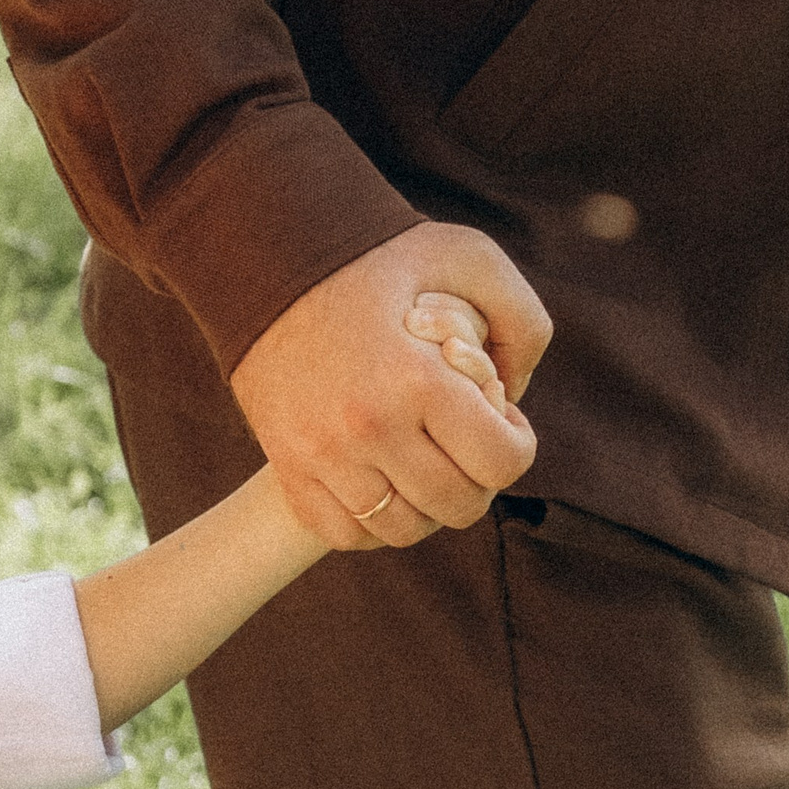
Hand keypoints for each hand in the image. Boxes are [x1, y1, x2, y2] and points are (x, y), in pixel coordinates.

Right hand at [230, 224, 547, 549]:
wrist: (267, 256)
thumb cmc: (375, 257)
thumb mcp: (468, 257)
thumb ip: (521, 321)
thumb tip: (515, 396)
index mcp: (417, 380)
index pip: (503, 463)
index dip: (516, 442)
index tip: (495, 412)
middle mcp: (368, 427)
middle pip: (457, 505)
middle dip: (478, 477)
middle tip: (462, 438)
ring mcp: (321, 454)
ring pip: (402, 530)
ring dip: (427, 505)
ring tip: (423, 462)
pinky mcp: (288, 465)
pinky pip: (343, 532)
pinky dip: (371, 522)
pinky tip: (381, 480)